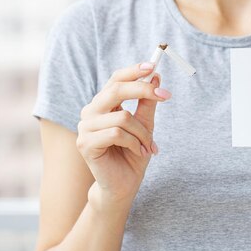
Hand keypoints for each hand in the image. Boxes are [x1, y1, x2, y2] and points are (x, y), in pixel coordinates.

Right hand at [76, 62, 171, 203]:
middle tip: (165, 96)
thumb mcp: (145, 125)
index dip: (133, 71)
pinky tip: (139, 152)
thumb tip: (156, 77)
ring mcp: (85, 128)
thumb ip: (147, 102)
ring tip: (148, 146)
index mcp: (103, 105)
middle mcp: (91, 112)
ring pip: (122, 117)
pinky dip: (134, 143)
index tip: (153, 66)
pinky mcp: (85, 144)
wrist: (124, 185)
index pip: (115, 80)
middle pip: (116, 90)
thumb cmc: (133, 154)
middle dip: (143, 90)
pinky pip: (117, 134)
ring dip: (142, 133)